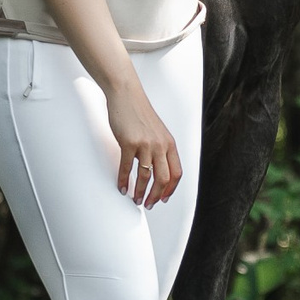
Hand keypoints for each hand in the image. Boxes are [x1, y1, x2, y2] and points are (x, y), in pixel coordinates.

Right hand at [105, 80, 182, 206]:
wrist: (126, 95)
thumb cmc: (139, 112)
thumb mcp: (157, 131)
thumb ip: (159, 148)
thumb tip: (156, 167)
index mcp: (169, 143)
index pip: (177, 173)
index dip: (171, 189)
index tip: (164, 198)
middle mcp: (160, 145)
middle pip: (163, 178)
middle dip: (156, 196)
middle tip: (149, 204)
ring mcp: (145, 144)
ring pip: (146, 176)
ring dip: (141, 192)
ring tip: (136, 199)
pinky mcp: (129, 143)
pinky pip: (127, 168)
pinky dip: (124, 181)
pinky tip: (122, 187)